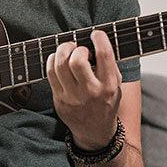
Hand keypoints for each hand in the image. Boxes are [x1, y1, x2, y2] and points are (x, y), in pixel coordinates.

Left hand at [46, 30, 120, 149]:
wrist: (95, 132)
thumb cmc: (106, 104)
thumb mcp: (117, 86)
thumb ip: (109, 66)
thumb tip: (98, 41)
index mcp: (109, 86)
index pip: (104, 56)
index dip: (99, 39)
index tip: (96, 34)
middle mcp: (91, 92)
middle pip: (77, 61)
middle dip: (77, 48)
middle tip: (79, 49)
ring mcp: (73, 97)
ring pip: (60, 65)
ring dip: (62, 50)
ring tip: (67, 49)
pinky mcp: (59, 99)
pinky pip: (50, 74)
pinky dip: (52, 61)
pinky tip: (58, 59)